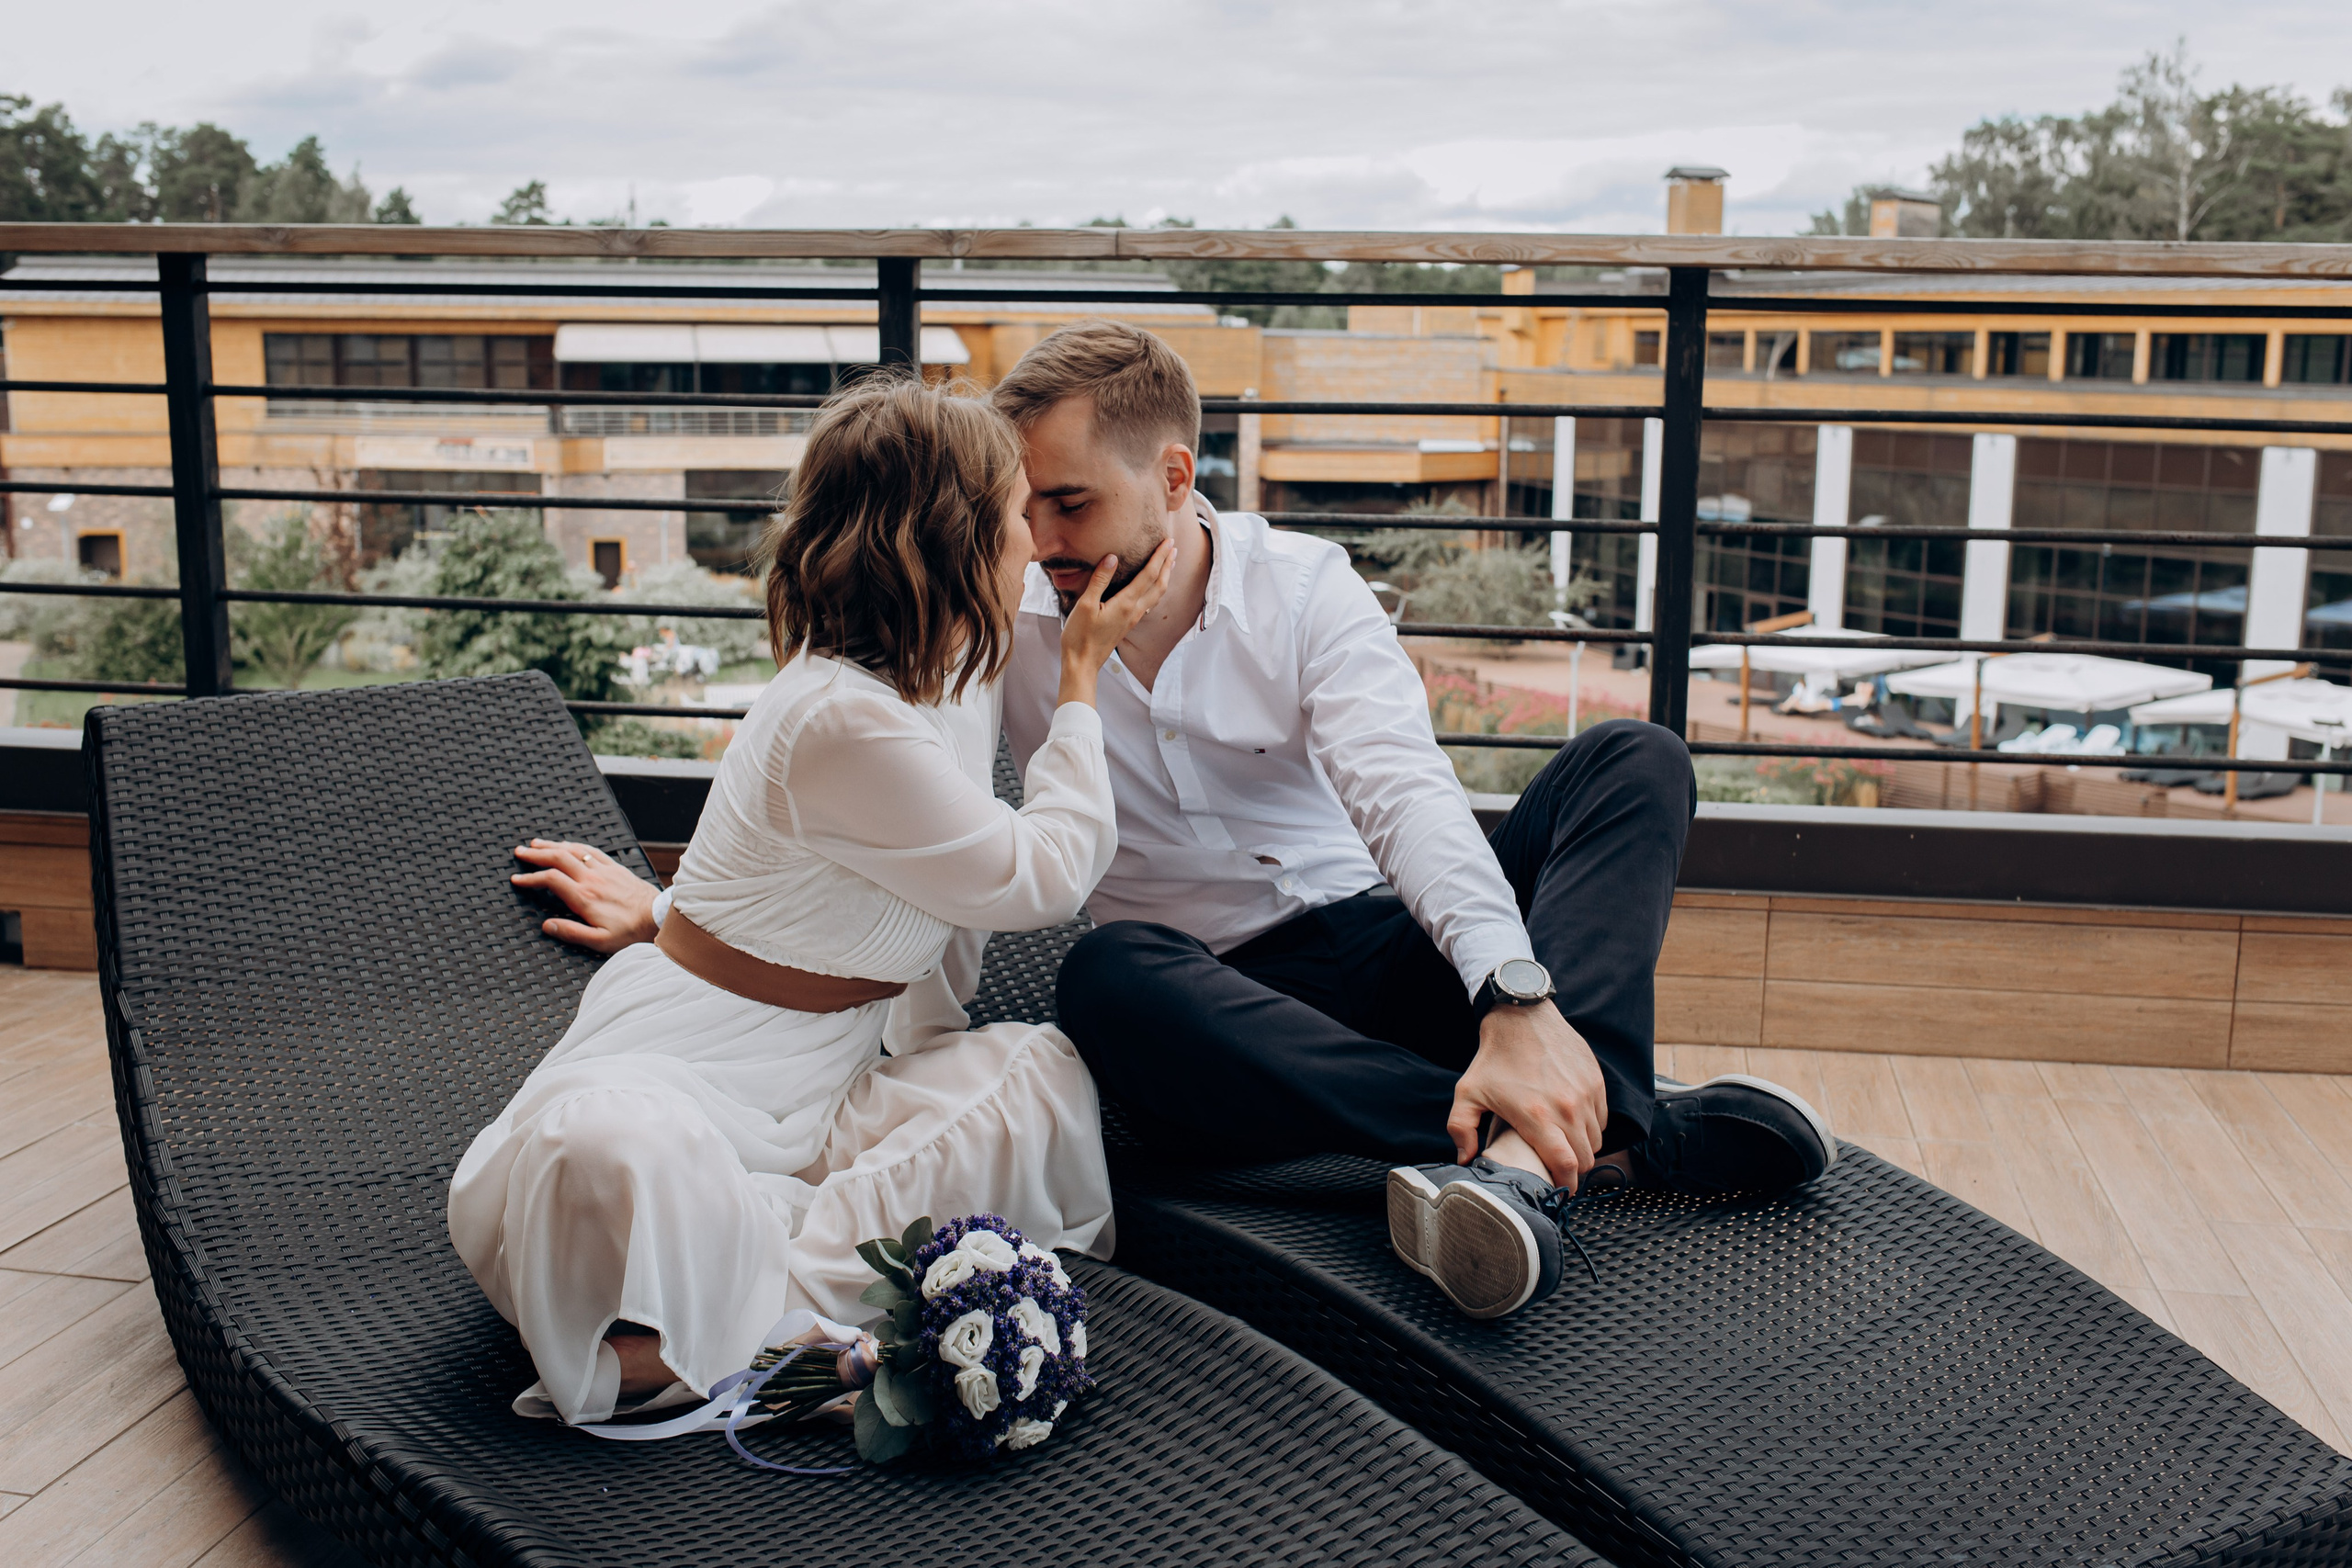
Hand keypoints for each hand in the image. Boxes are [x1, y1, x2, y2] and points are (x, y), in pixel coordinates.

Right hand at [511, 839, 659, 953]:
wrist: (659, 917)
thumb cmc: (630, 932)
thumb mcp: (599, 941)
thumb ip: (572, 932)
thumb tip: (547, 925)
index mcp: (584, 897)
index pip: (550, 880)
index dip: (530, 878)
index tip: (516, 879)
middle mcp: (592, 879)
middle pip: (558, 858)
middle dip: (536, 854)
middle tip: (519, 852)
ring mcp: (604, 870)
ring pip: (573, 851)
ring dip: (553, 845)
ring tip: (536, 844)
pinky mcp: (615, 868)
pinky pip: (591, 851)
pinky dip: (575, 845)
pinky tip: (568, 844)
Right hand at [1057, 540, 1175, 707]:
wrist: (1083, 663)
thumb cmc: (1080, 635)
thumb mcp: (1085, 604)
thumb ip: (1100, 580)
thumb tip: (1113, 558)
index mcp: (1126, 603)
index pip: (1148, 575)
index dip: (1159, 557)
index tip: (1167, 542)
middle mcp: (1134, 611)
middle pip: (1159, 584)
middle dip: (1167, 565)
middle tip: (1173, 547)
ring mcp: (1133, 619)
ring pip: (1156, 595)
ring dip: (1164, 577)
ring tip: (1169, 563)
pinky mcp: (1128, 624)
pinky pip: (1149, 603)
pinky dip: (1156, 589)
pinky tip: (1152, 588)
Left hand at [1447, 1001, 1608, 1190]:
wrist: (1521, 1016)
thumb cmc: (1493, 1058)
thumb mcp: (1467, 1093)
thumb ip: (1461, 1129)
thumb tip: (1465, 1159)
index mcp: (1536, 1116)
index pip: (1565, 1165)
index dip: (1565, 1184)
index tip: (1559, 1190)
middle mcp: (1567, 1107)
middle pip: (1585, 1158)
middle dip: (1574, 1171)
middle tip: (1559, 1171)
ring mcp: (1585, 1094)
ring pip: (1596, 1140)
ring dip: (1583, 1149)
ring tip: (1564, 1147)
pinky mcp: (1596, 1081)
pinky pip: (1602, 1119)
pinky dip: (1591, 1128)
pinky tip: (1572, 1124)